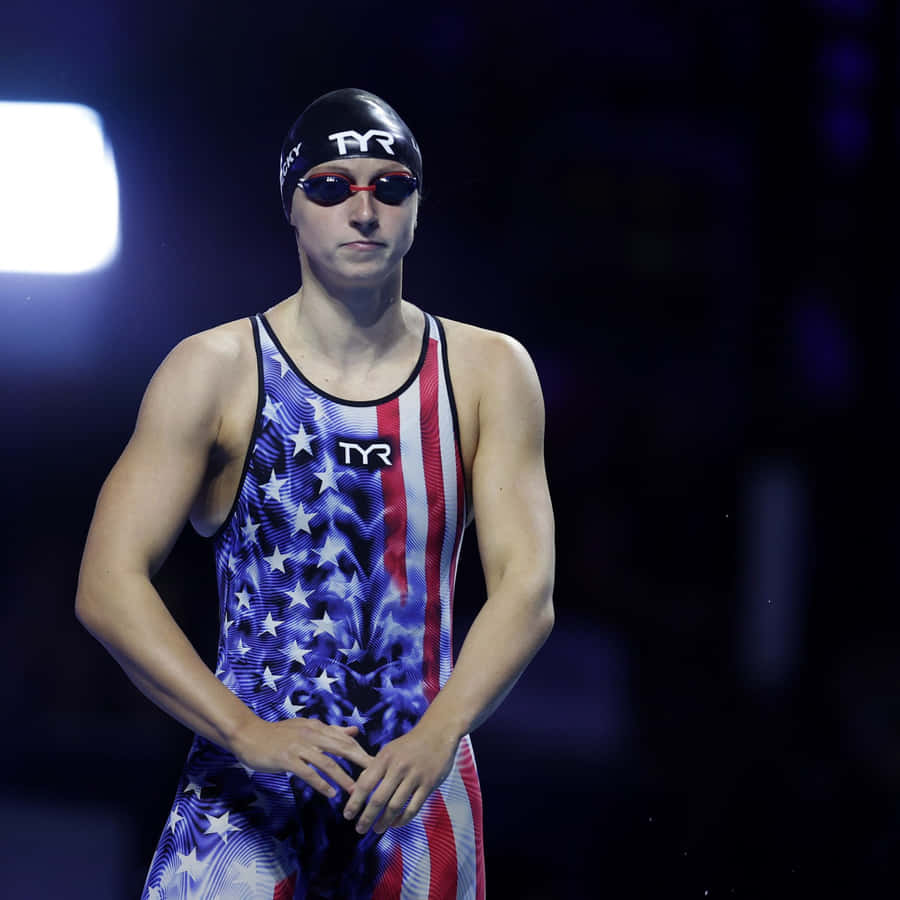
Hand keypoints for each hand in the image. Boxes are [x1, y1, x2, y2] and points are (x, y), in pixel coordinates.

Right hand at [231, 716, 375, 798]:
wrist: (249, 734)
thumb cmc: (278, 734)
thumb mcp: (306, 727)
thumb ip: (331, 731)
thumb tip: (354, 730)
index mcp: (317, 727)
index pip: (345, 739)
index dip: (361, 752)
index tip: (376, 764)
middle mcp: (311, 734)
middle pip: (342, 748)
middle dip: (360, 762)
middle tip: (376, 777)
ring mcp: (299, 746)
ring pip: (327, 762)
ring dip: (343, 778)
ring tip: (355, 791)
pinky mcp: (287, 758)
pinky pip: (308, 772)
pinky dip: (321, 784)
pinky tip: (330, 794)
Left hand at [343, 721, 459, 833]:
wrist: (438, 733)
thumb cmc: (409, 744)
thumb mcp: (388, 750)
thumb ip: (374, 768)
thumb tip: (357, 788)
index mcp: (385, 758)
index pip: (365, 784)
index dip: (355, 802)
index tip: (348, 815)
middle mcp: (399, 767)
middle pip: (379, 799)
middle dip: (367, 818)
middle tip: (360, 829)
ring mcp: (415, 776)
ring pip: (395, 806)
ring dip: (384, 822)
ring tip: (377, 829)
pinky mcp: (429, 784)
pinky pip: (413, 808)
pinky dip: (402, 820)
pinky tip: (395, 824)